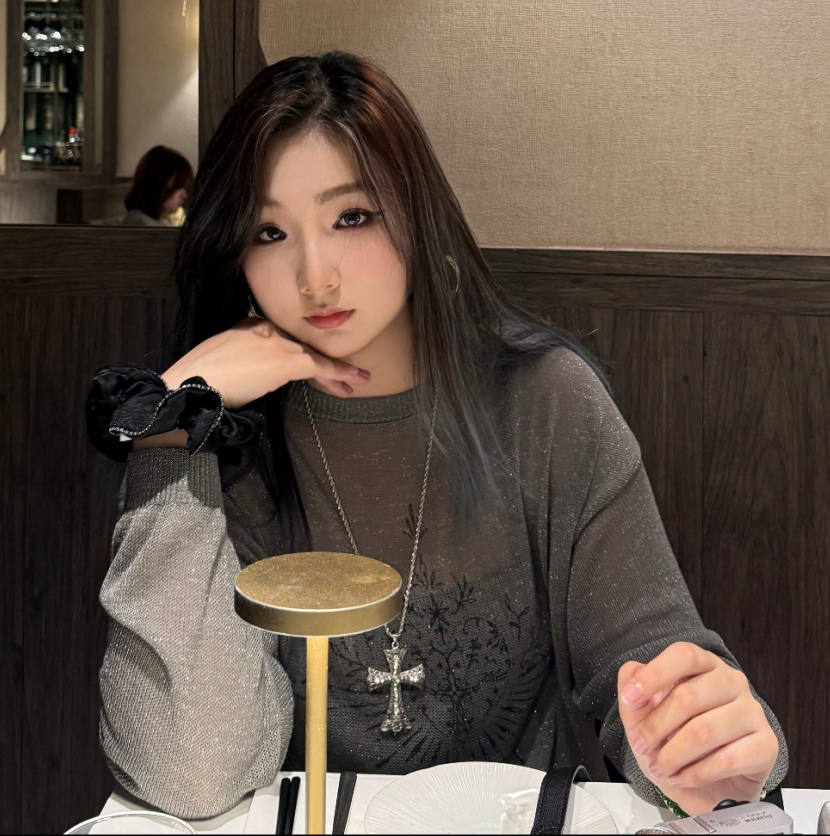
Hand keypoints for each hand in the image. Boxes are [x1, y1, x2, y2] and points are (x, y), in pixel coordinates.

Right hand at [160, 316, 370, 408]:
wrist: (189, 388)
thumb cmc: (198, 383)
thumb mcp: (222, 361)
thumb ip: (244, 361)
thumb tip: (257, 377)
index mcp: (250, 326)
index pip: (286, 340)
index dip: (305, 356)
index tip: (317, 368)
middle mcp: (266, 328)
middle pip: (303, 346)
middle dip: (326, 363)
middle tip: (348, 375)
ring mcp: (276, 343)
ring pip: (314, 356)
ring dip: (338, 371)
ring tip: (358, 380)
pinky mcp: (283, 360)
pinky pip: (318, 367)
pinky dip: (337, 374)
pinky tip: (351, 382)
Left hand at [617, 642, 778, 815]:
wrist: (708, 789)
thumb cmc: (676, 744)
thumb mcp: (644, 721)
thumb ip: (634, 696)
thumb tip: (630, 673)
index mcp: (704, 665)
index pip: (684, 655)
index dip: (655, 674)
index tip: (630, 697)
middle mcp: (732, 682)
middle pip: (687, 696)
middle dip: (656, 727)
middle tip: (644, 746)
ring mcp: (753, 712)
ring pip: (704, 731)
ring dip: (674, 755)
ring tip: (662, 767)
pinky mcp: (766, 745)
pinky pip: (726, 760)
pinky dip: (696, 773)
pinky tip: (683, 778)